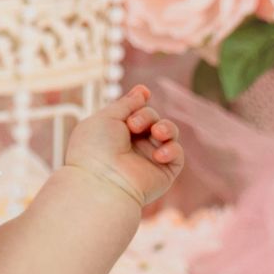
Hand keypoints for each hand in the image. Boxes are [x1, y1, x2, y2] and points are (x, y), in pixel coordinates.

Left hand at [63, 83, 183, 210]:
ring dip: (165, 127)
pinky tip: (159, 154)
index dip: (140, 101)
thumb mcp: (106, 117)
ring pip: (168, 132)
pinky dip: (171, 149)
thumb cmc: (96, 149)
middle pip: (152, 118)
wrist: (102, 182)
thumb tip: (142, 91)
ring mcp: (148, 159)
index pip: (134, 112)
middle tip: (132, 125)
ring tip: (156, 132)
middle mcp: (132, 146)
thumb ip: (126, 103)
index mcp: (114, 133)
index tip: (144, 92)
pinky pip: (177, 153)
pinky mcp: (163, 173)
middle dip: (146, 115)